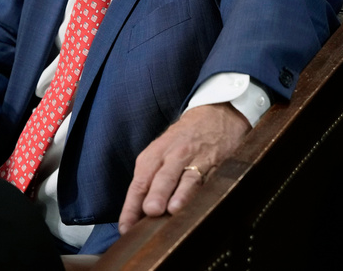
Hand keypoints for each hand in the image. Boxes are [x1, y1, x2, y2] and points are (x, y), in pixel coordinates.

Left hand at [117, 102, 249, 234]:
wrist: (214, 115)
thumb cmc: (182, 140)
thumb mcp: (160, 154)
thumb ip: (150, 182)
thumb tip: (138, 216)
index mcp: (153, 156)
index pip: (139, 183)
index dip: (131, 206)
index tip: (125, 227)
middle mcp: (172, 157)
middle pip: (161, 178)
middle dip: (155, 195)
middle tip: (150, 211)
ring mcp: (195, 160)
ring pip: (186, 178)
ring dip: (180, 194)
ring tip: (173, 209)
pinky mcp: (216, 163)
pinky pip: (210, 178)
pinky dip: (205, 190)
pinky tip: (202, 201)